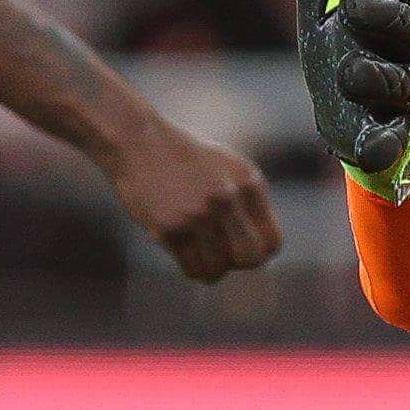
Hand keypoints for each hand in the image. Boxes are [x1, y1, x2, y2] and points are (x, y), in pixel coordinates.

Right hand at [102, 118, 282, 284]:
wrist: (138, 140)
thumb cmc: (183, 157)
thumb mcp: (226, 168)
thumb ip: (246, 201)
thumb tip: (262, 250)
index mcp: (248, 182)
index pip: (271, 242)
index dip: (259, 253)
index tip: (241, 247)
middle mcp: (227, 198)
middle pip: (250, 259)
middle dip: (237, 264)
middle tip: (222, 254)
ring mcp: (198, 214)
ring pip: (218, 268)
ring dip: (210, 268)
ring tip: (199, 253)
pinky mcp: (171, 228)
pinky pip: (192, 268)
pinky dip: (191, 269)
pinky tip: (185, 254)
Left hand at [266, 0, 409, 199]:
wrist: (363, 116)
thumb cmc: (345, 44)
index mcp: (383, 2)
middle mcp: (398, 44)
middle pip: (398, 23)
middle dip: (379, 12)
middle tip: (352, 2)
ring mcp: (397, 91)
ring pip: (396, 80)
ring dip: (374, 75)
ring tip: (347, 71)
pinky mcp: (389, 135)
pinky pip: (390, 138)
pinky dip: (383, 142)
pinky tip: (372, 146)